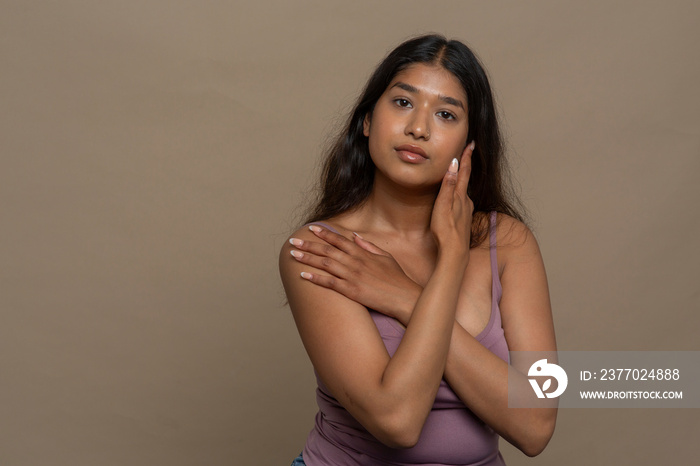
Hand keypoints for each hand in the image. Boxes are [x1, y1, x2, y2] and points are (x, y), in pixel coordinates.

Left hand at [289, 226, 421, 322]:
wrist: (405, 298)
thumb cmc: (397, 279)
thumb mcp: (385, 257)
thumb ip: (368, 246)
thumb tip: (355, 236)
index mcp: (363, 253)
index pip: (339, 240)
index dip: (324, 233)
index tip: (311, 228)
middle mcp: (355, 262)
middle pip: (327, 250)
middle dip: (308, 244)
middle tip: (293, 240)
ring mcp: (353, 276)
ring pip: (325, 264)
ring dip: (307, 258)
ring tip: (293, 255)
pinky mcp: (352, 291)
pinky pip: (330, 283)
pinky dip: (316, 278)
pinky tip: (303, 276)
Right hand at [430, 141, 474, 255]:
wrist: (455, 252)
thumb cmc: (446, 230)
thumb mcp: (443, 205)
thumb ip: (448, 185)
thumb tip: (454, 164)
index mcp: (460, 196)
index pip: (464, 171)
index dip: (466, 157)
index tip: (470, 144)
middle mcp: (466, 201)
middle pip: (466, 179)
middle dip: (465, 165)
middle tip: (466, 152)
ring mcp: (466, 211)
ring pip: (464, 190)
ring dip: (462, 179)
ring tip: (460, 171)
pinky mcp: (463, 219)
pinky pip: (462, 200)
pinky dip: (460, 192)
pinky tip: (457, 197)